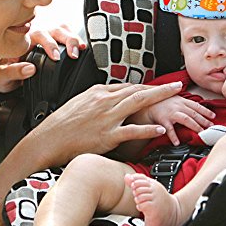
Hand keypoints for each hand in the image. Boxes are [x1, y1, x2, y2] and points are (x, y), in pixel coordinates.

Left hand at [0, 23, 86, 97]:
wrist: (5, 80)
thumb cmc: (2, 76)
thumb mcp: (1, 76)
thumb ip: (13, 72)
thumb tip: (30, 69)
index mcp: (22, 40)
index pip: (39, 35)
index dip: (49, 45)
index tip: (56, 57)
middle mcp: (36, 36)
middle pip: (55, 30)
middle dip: (67, 40)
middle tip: (73, 54)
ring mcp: (47, 38)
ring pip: (63, 30)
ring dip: (73, 39)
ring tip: (81, 50)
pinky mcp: (56, 43)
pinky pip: (68, 36)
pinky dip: (76, 41)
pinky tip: (82, 49)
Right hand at [25, 81, 185, 168]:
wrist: (48, 140)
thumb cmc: (61, 124)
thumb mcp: (79, 103)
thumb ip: (97, 99)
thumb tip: (109, 96)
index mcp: (98, 93)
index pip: (128, 86)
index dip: (147, 86)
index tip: (159, 87)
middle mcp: (104, 101)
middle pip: (138, 90)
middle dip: (160, 87)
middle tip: (177, 85)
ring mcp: (106, 118)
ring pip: (138, 103)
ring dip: (160, 97)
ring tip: (175, 96)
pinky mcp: (107, 136)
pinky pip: (131, 131)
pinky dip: (147, 129)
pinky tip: (160, 128)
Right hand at [135, 96, 214, 145]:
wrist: (141, 99)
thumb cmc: (155, 100)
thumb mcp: (170, 97)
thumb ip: (180, 101)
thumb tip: (191, 106)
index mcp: (180, 100)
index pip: (196, 105)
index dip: (206, 111)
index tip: (214, 116)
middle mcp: (177, 105)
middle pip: (194, 113)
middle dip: (204, 120)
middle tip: (211, 128)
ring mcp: (170, 111)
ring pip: (186, 119)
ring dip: (195, 126)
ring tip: (201, 134)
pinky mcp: (162, 118)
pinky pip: (169, 128)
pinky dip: (173, 136)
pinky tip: (177, 143)